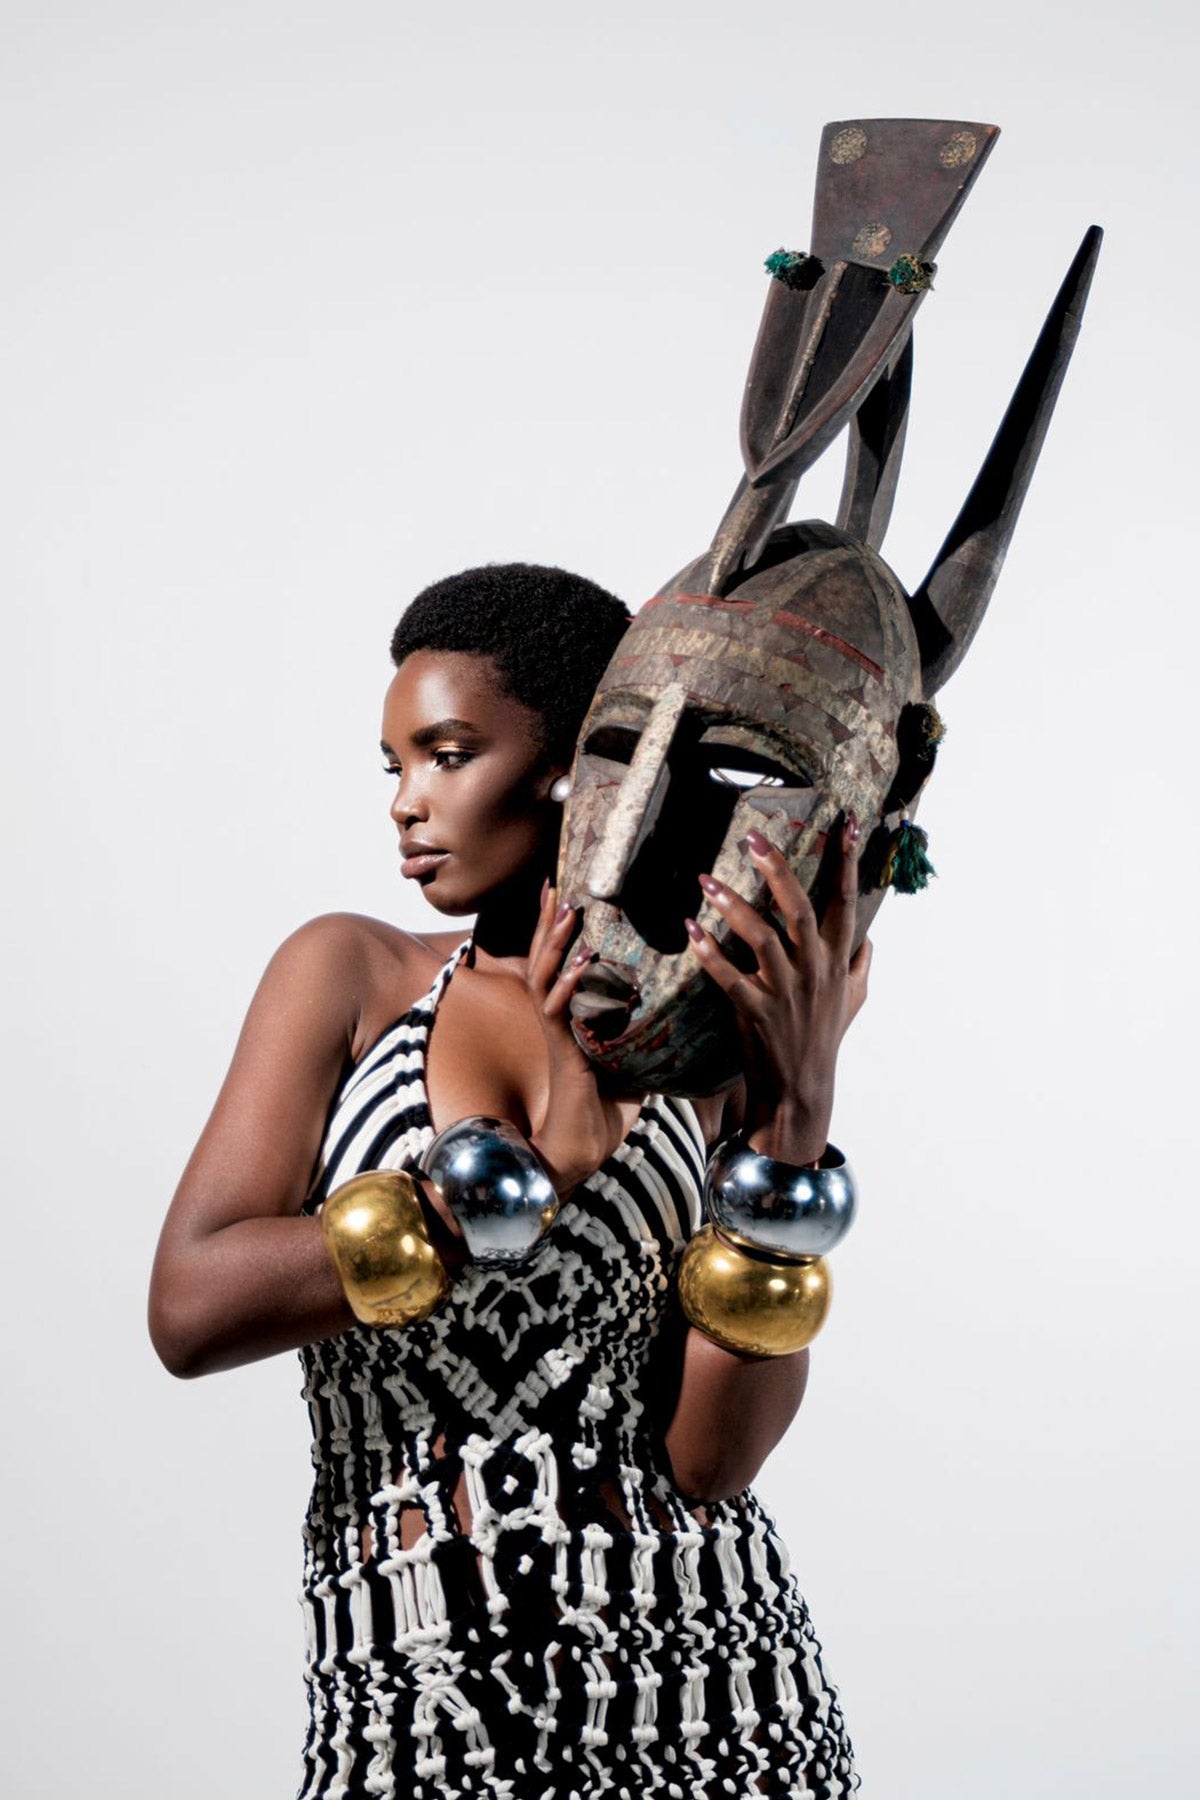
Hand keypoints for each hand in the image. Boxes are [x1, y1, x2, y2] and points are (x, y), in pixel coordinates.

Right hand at [525, 881, 633, 1194]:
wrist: (584, 1150)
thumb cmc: (607, 1109)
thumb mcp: (633, 1059)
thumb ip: (645, 1032)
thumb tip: (685, 1013)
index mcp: (571, 1016)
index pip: (561, 961)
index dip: (560, 929)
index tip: (565, 890)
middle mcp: (558, 1019)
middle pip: (544, 959)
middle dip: (550, 922)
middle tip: (557, 884)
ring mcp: (557, 1035)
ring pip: (544, 978)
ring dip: (556, 944)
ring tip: (569, 910)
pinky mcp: (563, 1055)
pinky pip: (558, 1015)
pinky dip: (568, 988)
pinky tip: (580, 968)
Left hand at [684, 818, 871, 1164]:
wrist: (802, 1089)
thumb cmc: (824, 1038)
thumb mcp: (853, 999)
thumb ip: (860, 962)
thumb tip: (867, 934)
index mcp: (837, 960)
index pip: (846, 901)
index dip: (846, 860)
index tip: (845, 822)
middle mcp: (814, 970)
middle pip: (799, 909)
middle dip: (778, 869)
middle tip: (753, 838)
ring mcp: (785, 991)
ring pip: (761, 937)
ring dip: (733, 905)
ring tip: (706, 881)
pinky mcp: (755, 1012)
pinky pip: (728, 977)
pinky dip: (709, 953)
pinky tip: (691, 931)